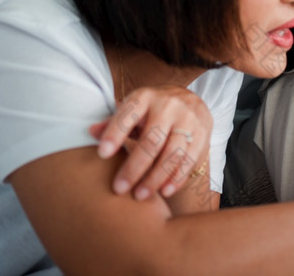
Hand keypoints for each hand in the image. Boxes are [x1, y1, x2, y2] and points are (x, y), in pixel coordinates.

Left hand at [89, 86, 212, 200]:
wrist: (191, 101)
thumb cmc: (152, 110)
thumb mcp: (133, 110)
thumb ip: (114, 123)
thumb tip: (90, 132)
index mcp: (145, 97)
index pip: (128, 115)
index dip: (115, 133)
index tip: (102, 154)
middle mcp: (169, 106)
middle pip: (152, 140)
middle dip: (134, 167)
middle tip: (119, 188)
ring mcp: (188, 119)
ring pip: (172, 153)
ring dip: (155, 178)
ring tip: (140, 196)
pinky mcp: (203, 133)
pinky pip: (190, 160)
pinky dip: (177, 178)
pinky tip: (165, 191)